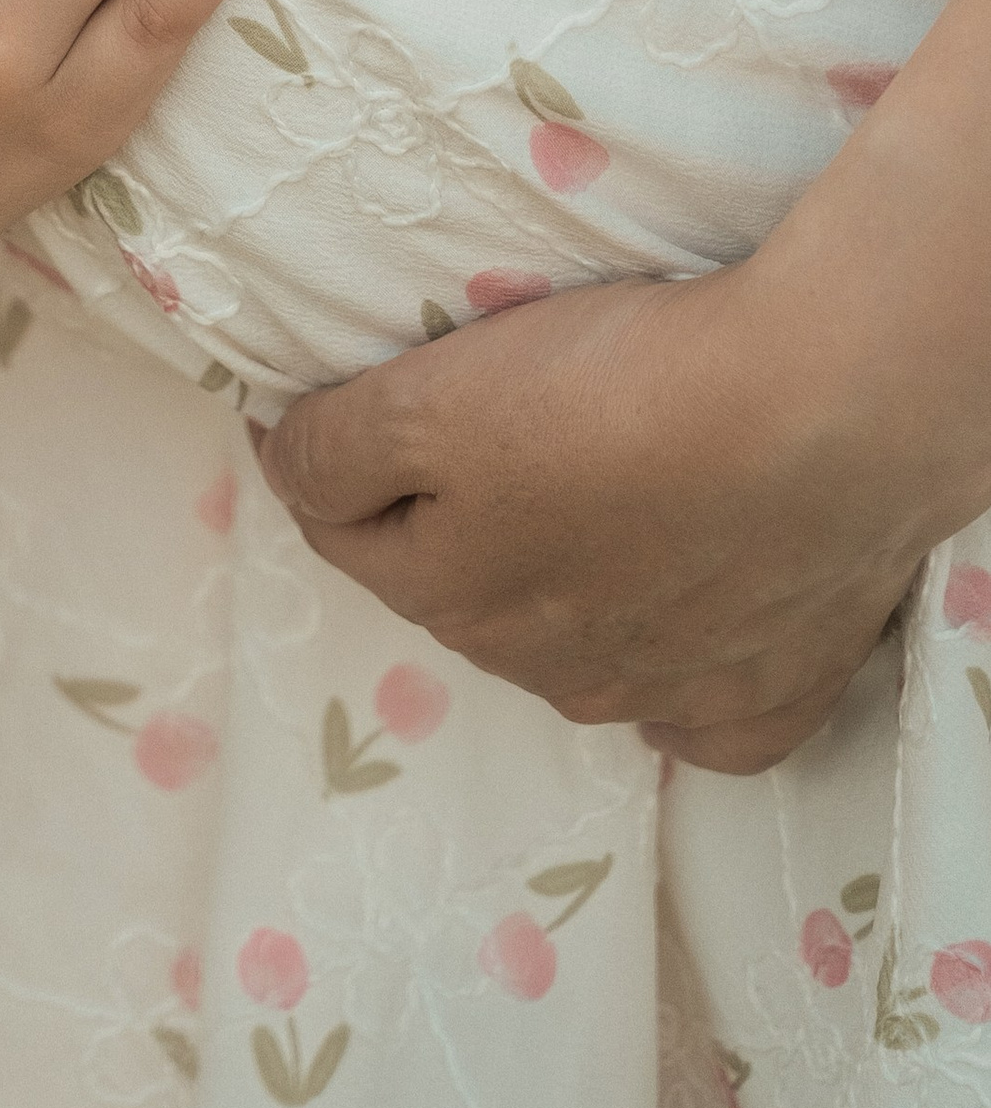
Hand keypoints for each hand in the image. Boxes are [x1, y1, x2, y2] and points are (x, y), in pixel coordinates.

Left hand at [255, 260, 938, 772]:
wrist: (821, 414)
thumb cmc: (616, 391)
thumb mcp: (431, 395)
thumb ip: (338, 447)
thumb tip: (286, 467)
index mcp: (453, 595)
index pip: (345, 536)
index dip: (325, 466)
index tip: (324, 412)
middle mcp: (548, 667)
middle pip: (460, 594)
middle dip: (440, 530)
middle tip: (468, 442)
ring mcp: (664, 691)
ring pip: (573, 650)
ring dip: (556, 596)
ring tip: (580, 509)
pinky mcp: (769, 691)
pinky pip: (697, 716)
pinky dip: (676, 687)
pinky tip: (677, 635)